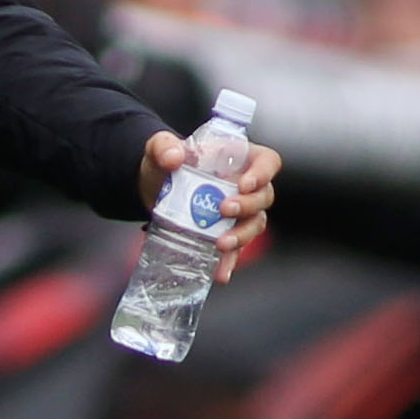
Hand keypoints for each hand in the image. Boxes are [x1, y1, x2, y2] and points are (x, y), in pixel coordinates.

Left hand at [137, 130, 281, 284]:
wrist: (151, 185)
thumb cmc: (164, 160)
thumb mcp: (158, 147)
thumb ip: (163, 146)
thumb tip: (173, 157)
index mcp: (238, 158)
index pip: (267, 161)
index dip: (263, 173)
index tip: (245, 184)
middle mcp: (245, 185)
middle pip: (263, 196)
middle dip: (248, 206)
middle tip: (224, 210)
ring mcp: (238, 211)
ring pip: (254, 224)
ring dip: (242, 236)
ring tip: (221, 244)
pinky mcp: (225, 231)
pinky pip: (235, 248)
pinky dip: (229, 261)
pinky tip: (220, 272)